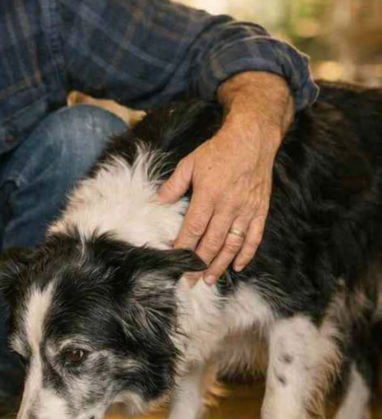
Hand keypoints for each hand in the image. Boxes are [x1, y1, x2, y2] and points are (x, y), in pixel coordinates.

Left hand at [157, 72, 292, 282]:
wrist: (252, 139)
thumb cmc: (218, 151)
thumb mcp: (190, 163)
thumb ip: (174, 185)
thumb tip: (157, 201)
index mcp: (209, 194)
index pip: (193, 228)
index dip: (184, 246)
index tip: (174, 259)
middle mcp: (229, 206)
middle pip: (212, 242)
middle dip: (199, 263)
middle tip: (188, 279)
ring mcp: (246, 210)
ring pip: (232, 244)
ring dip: (220, 264)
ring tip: (208, 279)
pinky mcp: (260, 210)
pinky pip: (254, 237)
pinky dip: (246, 254)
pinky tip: (238, 267)